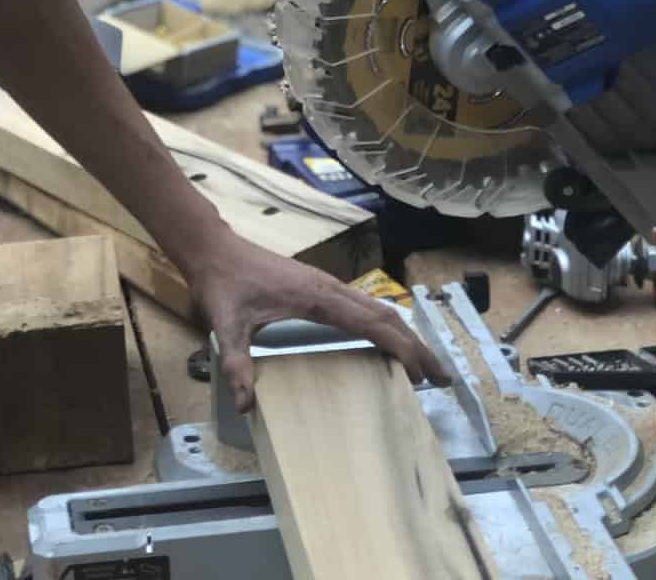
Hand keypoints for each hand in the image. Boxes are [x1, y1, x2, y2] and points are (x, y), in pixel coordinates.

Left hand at [185, 232, 446, 412]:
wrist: (215, 249)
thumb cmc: (223, 284)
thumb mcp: (225, 325)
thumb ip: (235, 363)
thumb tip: (246, 406)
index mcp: (317, 297)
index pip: (371, 323)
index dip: (401, 347)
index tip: (422, 373)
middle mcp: (330, 288)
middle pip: (385, 315)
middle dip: (416, 345)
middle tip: (440, 378)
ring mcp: (326, 285)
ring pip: (377, 308)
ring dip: (404, 335)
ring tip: (424, 366)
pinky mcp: (319, 287)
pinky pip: (363, 307)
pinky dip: (385, 326)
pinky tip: (385, 344)